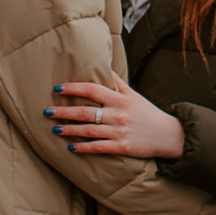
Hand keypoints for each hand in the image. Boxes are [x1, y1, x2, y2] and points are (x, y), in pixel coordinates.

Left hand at [48, 77, 185, 161]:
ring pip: (88, 130)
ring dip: (69, 130)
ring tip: (54, 128)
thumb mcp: (134, 95)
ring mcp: (119, 131)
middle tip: (46, 111)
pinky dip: (83, 147)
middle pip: (85, 112)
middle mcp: (117, 114)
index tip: (58, 89)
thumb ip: (118, 82)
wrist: (168, 135)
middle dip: (64, 111)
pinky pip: (98, 147)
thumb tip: (104, 66)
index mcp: (120, 99)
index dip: (73, 88)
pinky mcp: (121, 147)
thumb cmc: (148, 113)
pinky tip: (71, 147)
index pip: (92, 90)